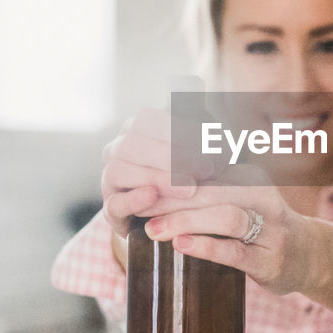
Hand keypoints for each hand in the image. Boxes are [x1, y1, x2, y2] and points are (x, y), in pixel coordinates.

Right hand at [100, 108, 206, 235]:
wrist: (175, 213)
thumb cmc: (195, 173)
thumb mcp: (205, 152)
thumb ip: (209, 139)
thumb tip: (222, 134)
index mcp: (138, 128)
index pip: (148, 120)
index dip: (179, 130)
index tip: (211, 146)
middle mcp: (118, 149)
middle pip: (132, 144)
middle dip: (172, 156)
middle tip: (206, 170)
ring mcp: (110, 179)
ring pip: (120, 171)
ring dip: (158, 178)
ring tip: (190, 189)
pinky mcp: (111, 210)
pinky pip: (113, 203)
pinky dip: (133, 200)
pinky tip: (153, 196)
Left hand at [143, 164, 320, 296]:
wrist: (309, 256)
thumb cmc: (260, 226)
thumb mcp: (239, 198)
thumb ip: (207, 187)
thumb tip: (153, 179)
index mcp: (251, 178)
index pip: (206, 170)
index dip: (170, 176)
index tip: (139, 182)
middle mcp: (263, 199)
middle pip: (211, 191)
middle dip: (171, 198)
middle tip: (138, 205)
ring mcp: (270, 230)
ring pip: (225, 217)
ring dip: (185, 222)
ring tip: (154, 229)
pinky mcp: (270, 261)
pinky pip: (235, 251)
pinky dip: (205, 246)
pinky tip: (180, 246)